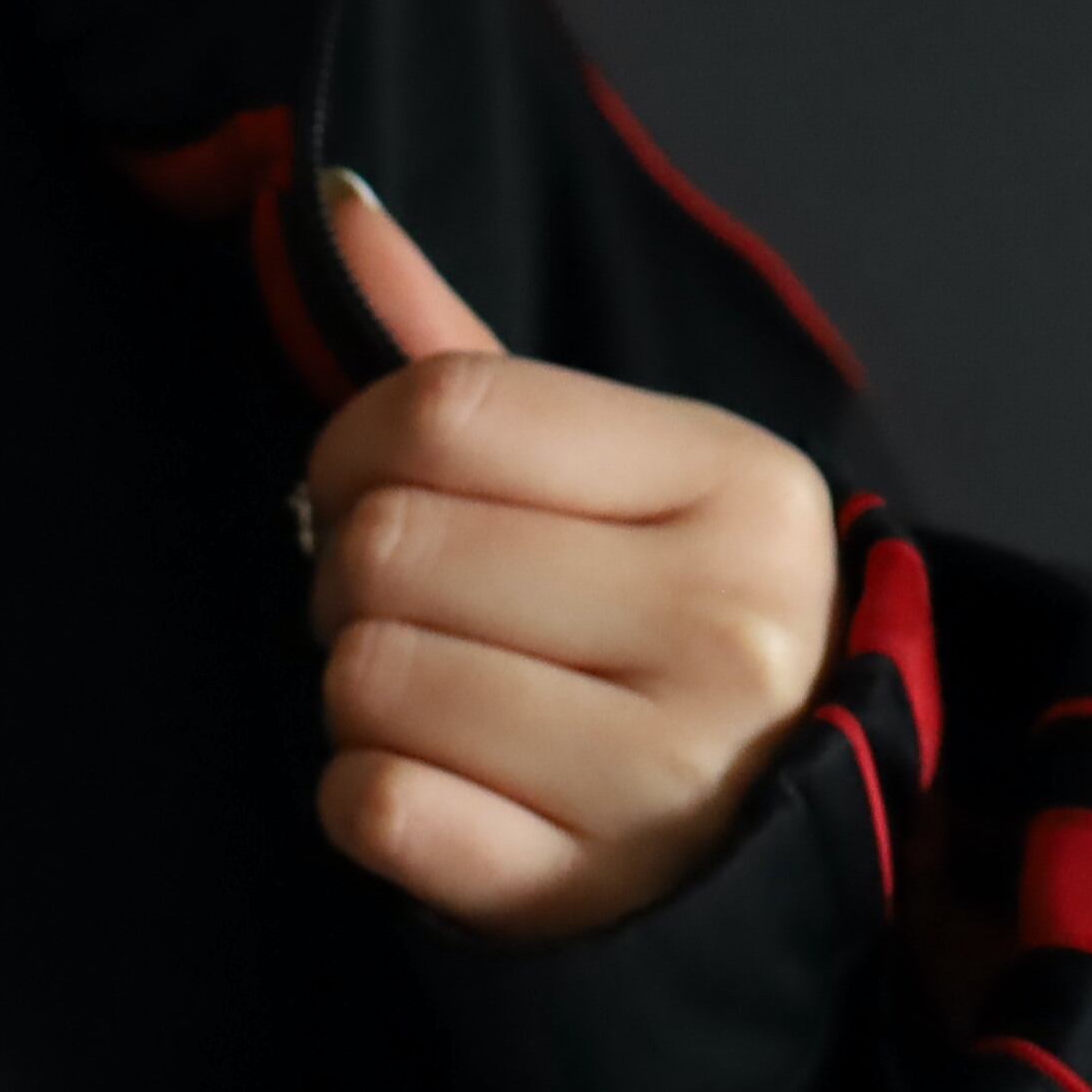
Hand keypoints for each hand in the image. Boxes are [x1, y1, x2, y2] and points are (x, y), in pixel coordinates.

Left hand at [302, 177, 840, 939]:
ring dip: (360, 695)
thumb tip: (331, 203)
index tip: (370, 494)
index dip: (350, 449)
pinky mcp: (582, 888)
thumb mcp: (614, 481)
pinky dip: (369, 800)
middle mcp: (723, 621)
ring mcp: (663, 769)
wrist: (760, 854)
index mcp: (737, 482)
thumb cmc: (662, 638)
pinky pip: (371, 804)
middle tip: (416, 618)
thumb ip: (469, 352)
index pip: (440, 411)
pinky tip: (450, 793)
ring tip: (446, 705)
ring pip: (363, 677)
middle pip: (383, 546)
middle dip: (351, 582)